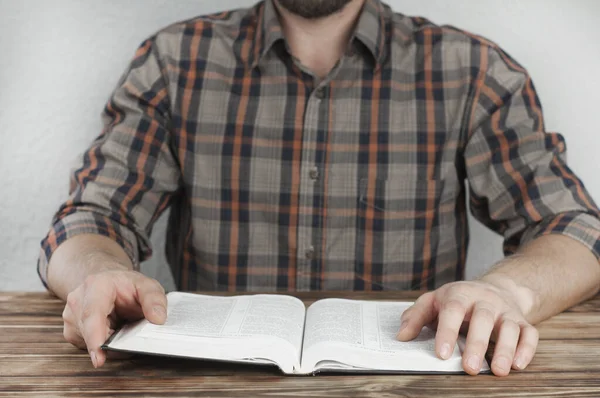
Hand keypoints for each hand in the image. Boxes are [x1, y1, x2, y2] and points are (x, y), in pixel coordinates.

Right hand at [62, 269, 167, 367]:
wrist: (109, 282)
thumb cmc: (126, 285)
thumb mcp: (147, 286)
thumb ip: (154, 300)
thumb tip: (158, 319)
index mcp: (95, 285)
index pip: (92, 314)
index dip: (95, 337)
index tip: (99, 358)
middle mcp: (77, 300)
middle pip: (91, 332)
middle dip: (112, 341)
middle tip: (130, 332)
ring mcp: (70, 316)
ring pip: (89, 342)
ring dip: (108, 341)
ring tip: (121, 325)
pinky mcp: (70, 331)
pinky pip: (87, 346)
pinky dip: (102, 343)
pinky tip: (112, 330)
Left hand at [396, 280, 538, 375]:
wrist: (495, 288)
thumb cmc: (458, 300)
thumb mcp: (433, 301)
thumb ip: (415, 316)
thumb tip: (401, 336)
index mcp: (459, 294)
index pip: (453, 310)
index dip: (447, 331)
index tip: (442, 354)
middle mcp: (484, 301)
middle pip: (482, 319)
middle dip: (476, 344)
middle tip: (469, 368)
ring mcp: (505, 311)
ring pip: (509, 327)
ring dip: (505, 349)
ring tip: (498, 371)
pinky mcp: (523, 321)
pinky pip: (530, 334)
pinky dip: (526, 349)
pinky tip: (517, 365)